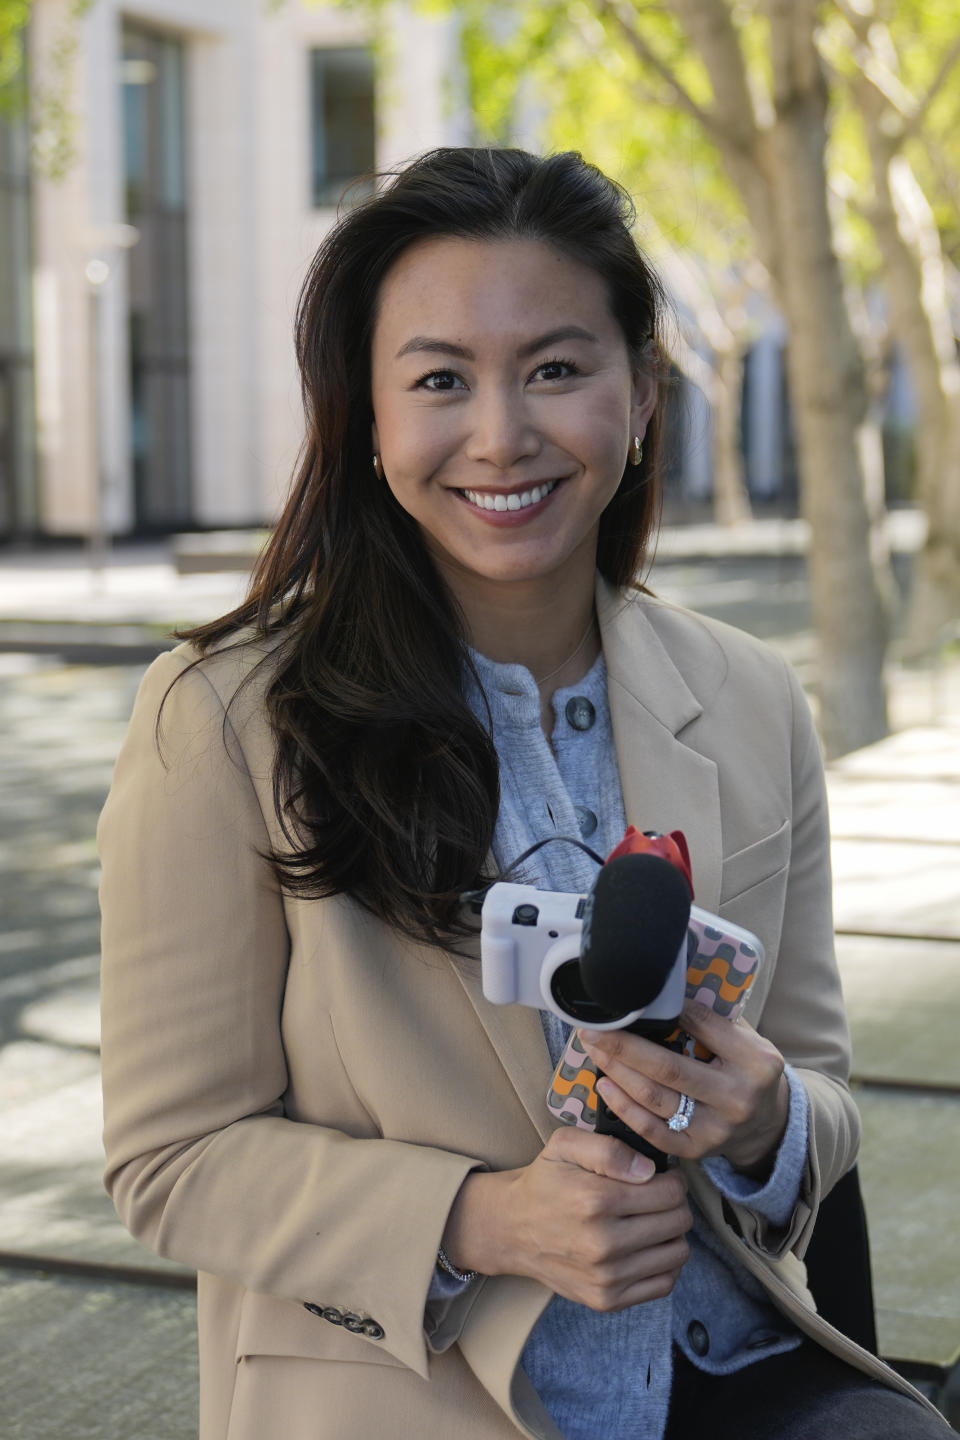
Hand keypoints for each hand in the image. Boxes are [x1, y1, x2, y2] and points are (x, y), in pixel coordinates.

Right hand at [441, 1126, 692, 1311]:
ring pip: (678, 1253)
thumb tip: (649, 1170)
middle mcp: (603, 1243)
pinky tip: (646, 1247)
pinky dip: (664, 1264)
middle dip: (675, 1203)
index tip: (660, 1177)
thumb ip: (609, 1148)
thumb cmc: (544, 1183)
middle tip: (656, 1197)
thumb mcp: (565, 1146)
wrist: (512, 1229)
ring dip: (671, 1233)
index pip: (671, 1192)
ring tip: (651, 1221)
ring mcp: (606, 1277)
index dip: (672, 1179)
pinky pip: (664, 1283)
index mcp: (595, 1200)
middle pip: (679, 1221)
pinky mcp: (607, 1300)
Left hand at [579, 1003, 789, 1176]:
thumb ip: (713, 1019)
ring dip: (617, 1071)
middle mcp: (735, 1097)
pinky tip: (605, 1085)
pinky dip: (624, 1107)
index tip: (634, 997)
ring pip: (654, 1098)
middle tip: (594, 1027)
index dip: (666, 1010)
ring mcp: (715, 1128)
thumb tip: (665, 992)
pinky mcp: (696, 1149)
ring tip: (594, 1049)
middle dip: (624, 1045)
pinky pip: (652, 1130)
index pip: (702, 1025)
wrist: (768, 1125)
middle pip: (669, 1067)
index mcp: (753, 1061)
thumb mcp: (747, 1039)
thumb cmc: (748, 1070)